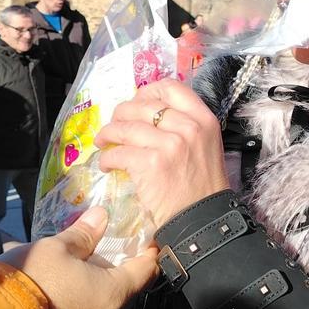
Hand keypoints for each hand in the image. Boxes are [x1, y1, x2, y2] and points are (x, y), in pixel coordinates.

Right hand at [0, 207, 156, 308]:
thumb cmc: (32, 279)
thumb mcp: (58, 248)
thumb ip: (84, 233)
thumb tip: (102, 216)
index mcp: (115, 294)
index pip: (148, 271)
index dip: (148, 251)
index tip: (144, 238)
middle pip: (129, 291)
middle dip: (122, 269)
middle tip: (111, 249)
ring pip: (108, 308)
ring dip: (101, 288)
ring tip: (84, 267)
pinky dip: (85, 304)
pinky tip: (68, 288)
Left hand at [95, 79, 229, 227]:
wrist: (204, 221)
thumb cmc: (203, 188)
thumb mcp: (205, 147)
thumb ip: (184, 127)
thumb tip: (147, 115)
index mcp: (204, 119)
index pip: (171, 87)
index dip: (146, 91)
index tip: (135, 103)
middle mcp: (188, 127)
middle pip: (143, 105)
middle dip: (121, 113)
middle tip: (114, 126)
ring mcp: (170, 144)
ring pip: (126, 127)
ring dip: (108, 135)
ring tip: (104, 144)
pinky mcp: (151, 164)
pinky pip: (119, 153)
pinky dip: (107, 159)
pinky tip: (107, 165)